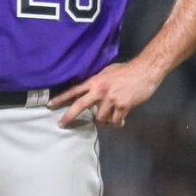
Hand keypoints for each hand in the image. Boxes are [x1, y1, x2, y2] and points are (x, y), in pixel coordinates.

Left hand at [47, 61, 163, 127]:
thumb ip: (97, 82)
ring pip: (100, 118)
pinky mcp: (122, 106)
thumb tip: (91, 90)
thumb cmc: (126, 70)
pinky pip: (116, 120)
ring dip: (104, 121)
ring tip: (108, 120)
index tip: (50, 105)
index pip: (74, 90)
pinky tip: (121, 122)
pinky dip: (118, 123)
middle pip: (79, 105)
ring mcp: (110, 99)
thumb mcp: (107, 72)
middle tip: (61, 124)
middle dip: (69, 116)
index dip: (61, 98)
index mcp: (94, 81)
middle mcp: (99, 91)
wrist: (145, 71)